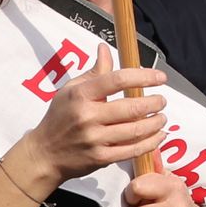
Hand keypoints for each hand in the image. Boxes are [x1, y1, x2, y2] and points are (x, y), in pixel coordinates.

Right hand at [23, 64, 169, 182]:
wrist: (43, 154)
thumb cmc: (60, 118)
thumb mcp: (70, 90)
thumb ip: (94, 71)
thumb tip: (105, 48)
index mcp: (80, 95)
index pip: (118, 80)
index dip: (144, 77)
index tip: (160, 78)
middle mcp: (87, 116)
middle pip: (132, 107)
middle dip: (155, 103)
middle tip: (162, 100)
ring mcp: (94, 139)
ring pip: (136, 130)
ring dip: (156, 123)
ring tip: (162, 117)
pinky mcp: (100, 158)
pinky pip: (132, 150)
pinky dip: (151, 142)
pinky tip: (159, 135)